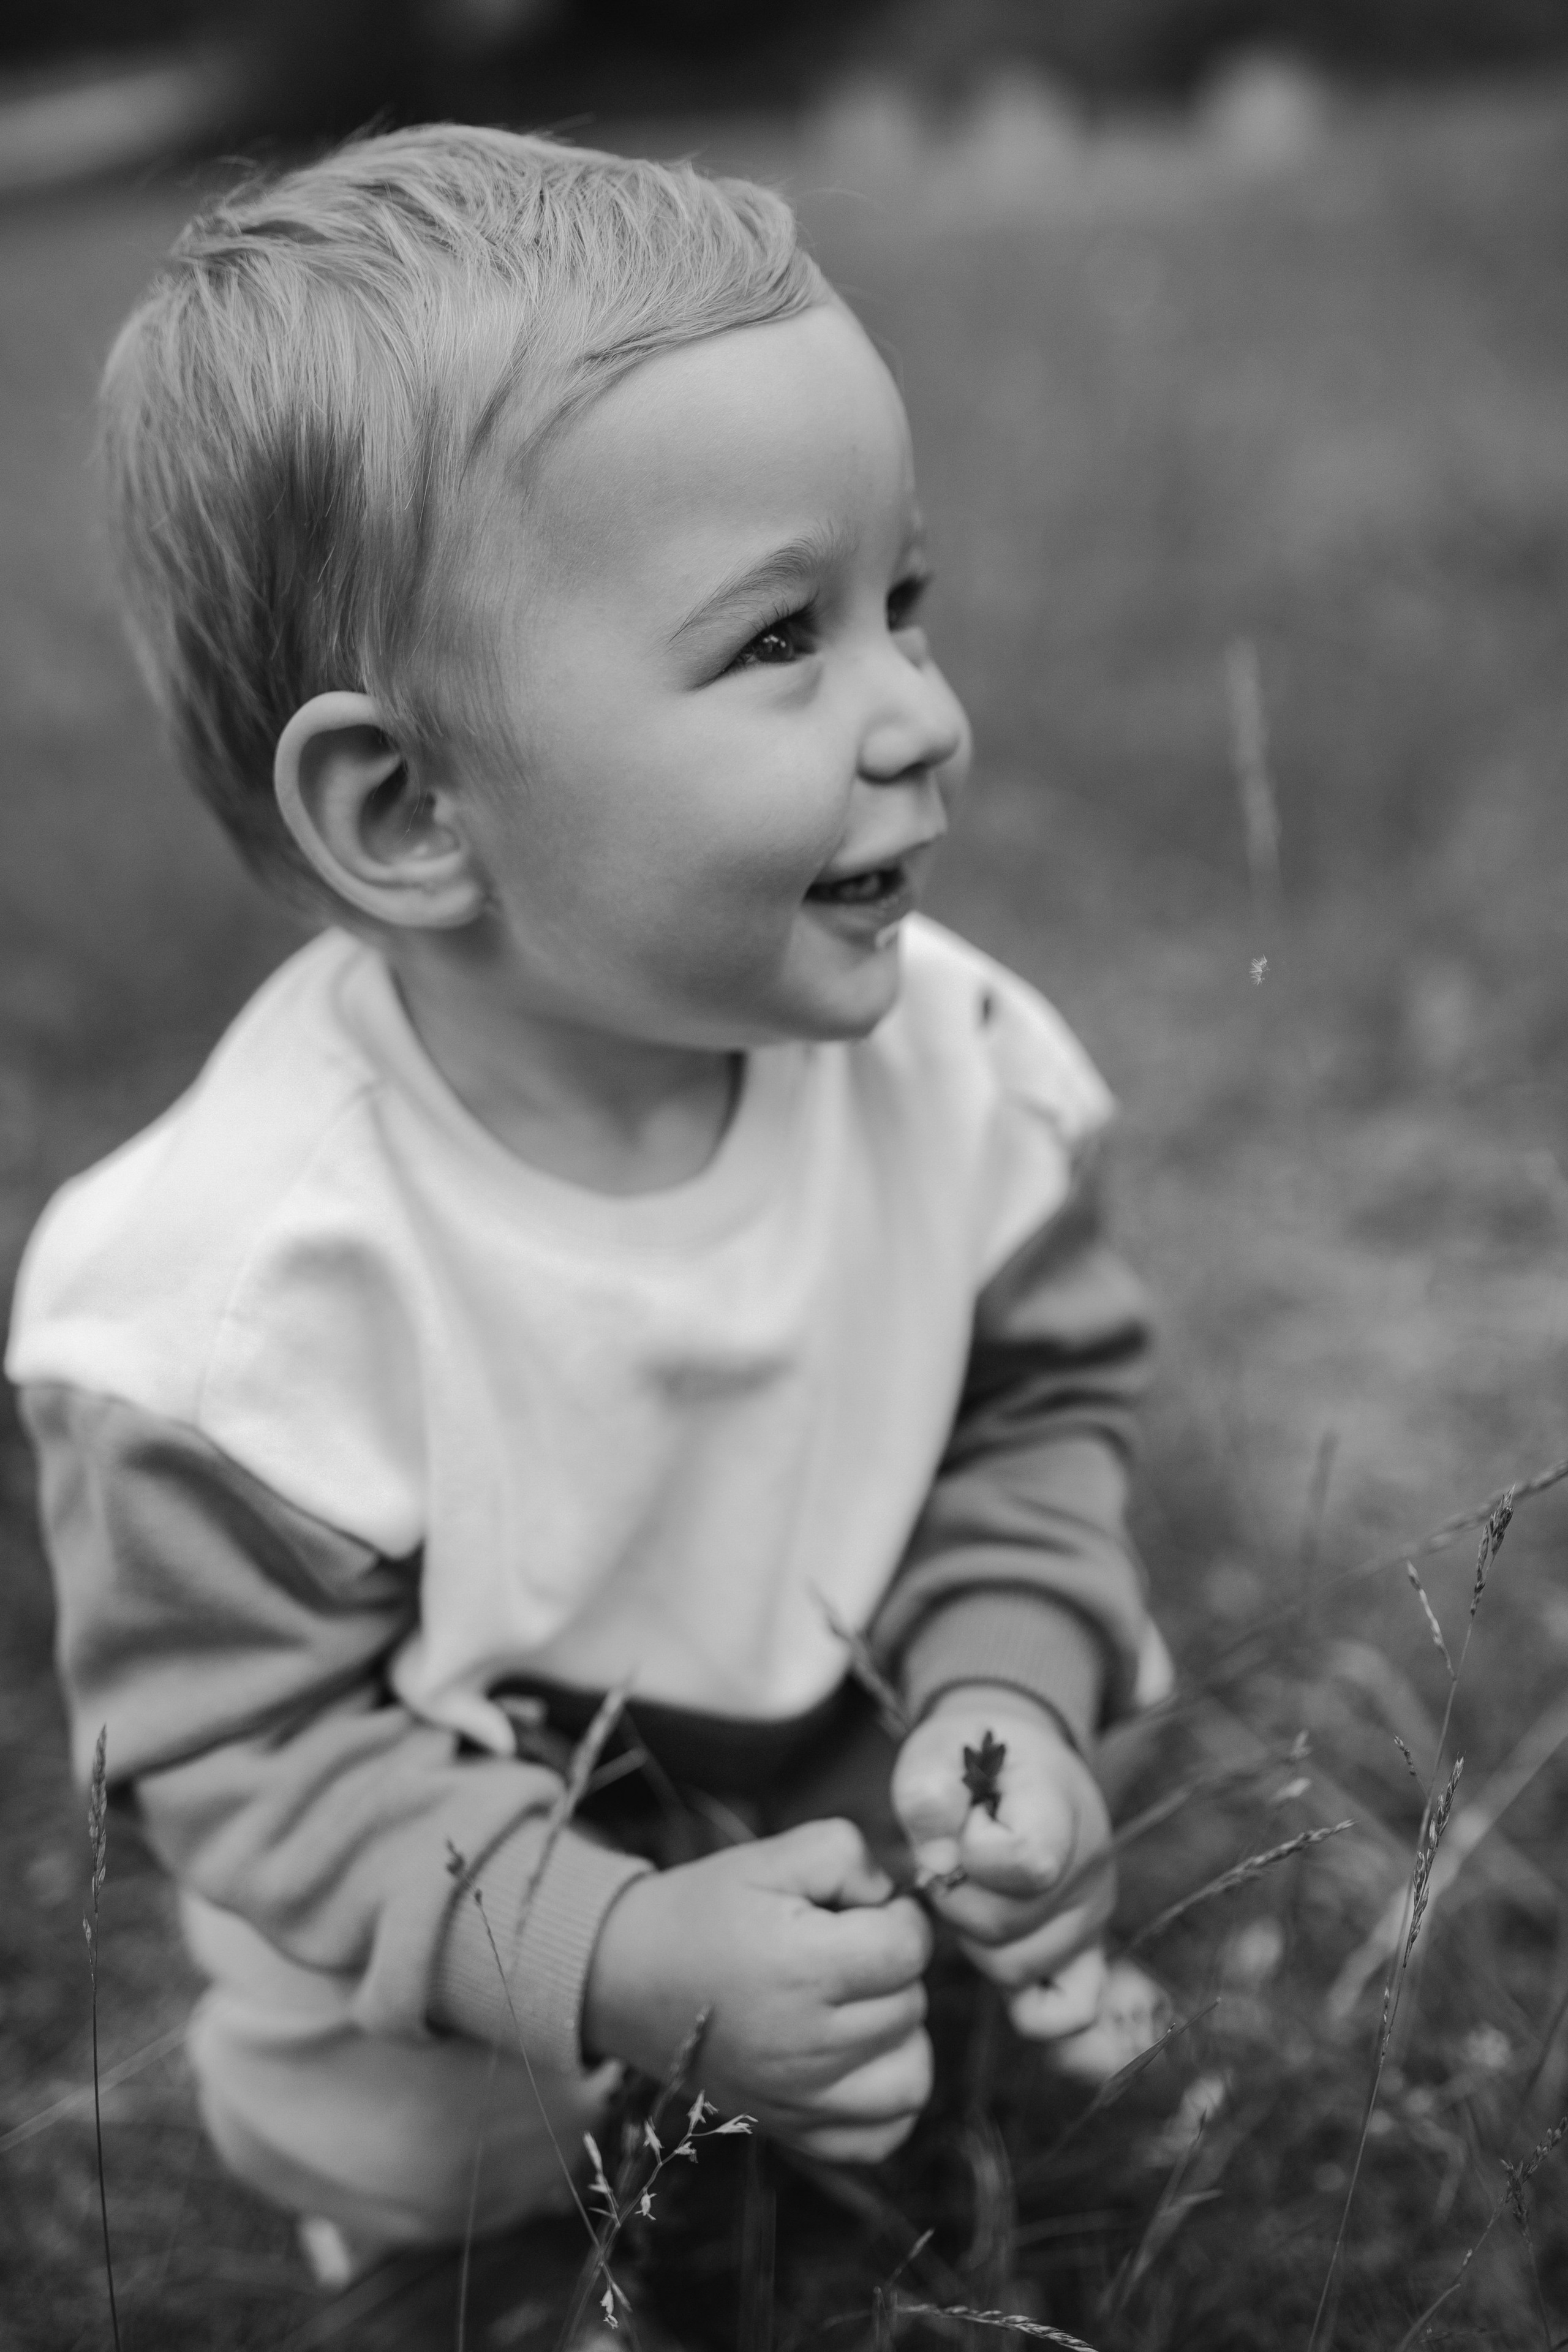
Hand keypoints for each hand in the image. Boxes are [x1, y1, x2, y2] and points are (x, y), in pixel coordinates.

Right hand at [582, 1818, 932, 2161]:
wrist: (627, 1976)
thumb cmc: (702, 1911)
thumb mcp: (769, 1856)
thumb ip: (846, 1855)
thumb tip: (894, 1896)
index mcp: (802, 1969)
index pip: (909, 1949)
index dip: (900, 1917)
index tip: (866, 1911)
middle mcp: (807, 2046)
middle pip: (911, 2006)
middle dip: (892, 1969)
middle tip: (848, 1949)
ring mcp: (799, 2099)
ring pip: (911, 2077)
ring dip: (900, 2037)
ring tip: (862, 2006)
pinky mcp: (791, 2130)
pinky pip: (881, 2137)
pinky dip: (887, 2105)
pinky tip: (863, 2063)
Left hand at [890, 1684, 1114, 2038]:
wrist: (1021, 1764)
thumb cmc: (973, 1761)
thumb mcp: (937, 1753)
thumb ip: (928, 1798)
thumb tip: (939, 1864)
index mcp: (1061, 1805)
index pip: (1020, 1861)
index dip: (969, 1850)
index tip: (963, 1819)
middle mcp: (1091, 1867)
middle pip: (1005, 1926)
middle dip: (955, 1898)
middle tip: (950, 1861)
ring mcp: (1094, 1916)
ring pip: (1017, 1967)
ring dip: (974, 1937)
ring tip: (975, 1889)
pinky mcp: (1088, 1952)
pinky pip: (1068, 2012)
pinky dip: (1026, 2003)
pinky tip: (995, 1956)